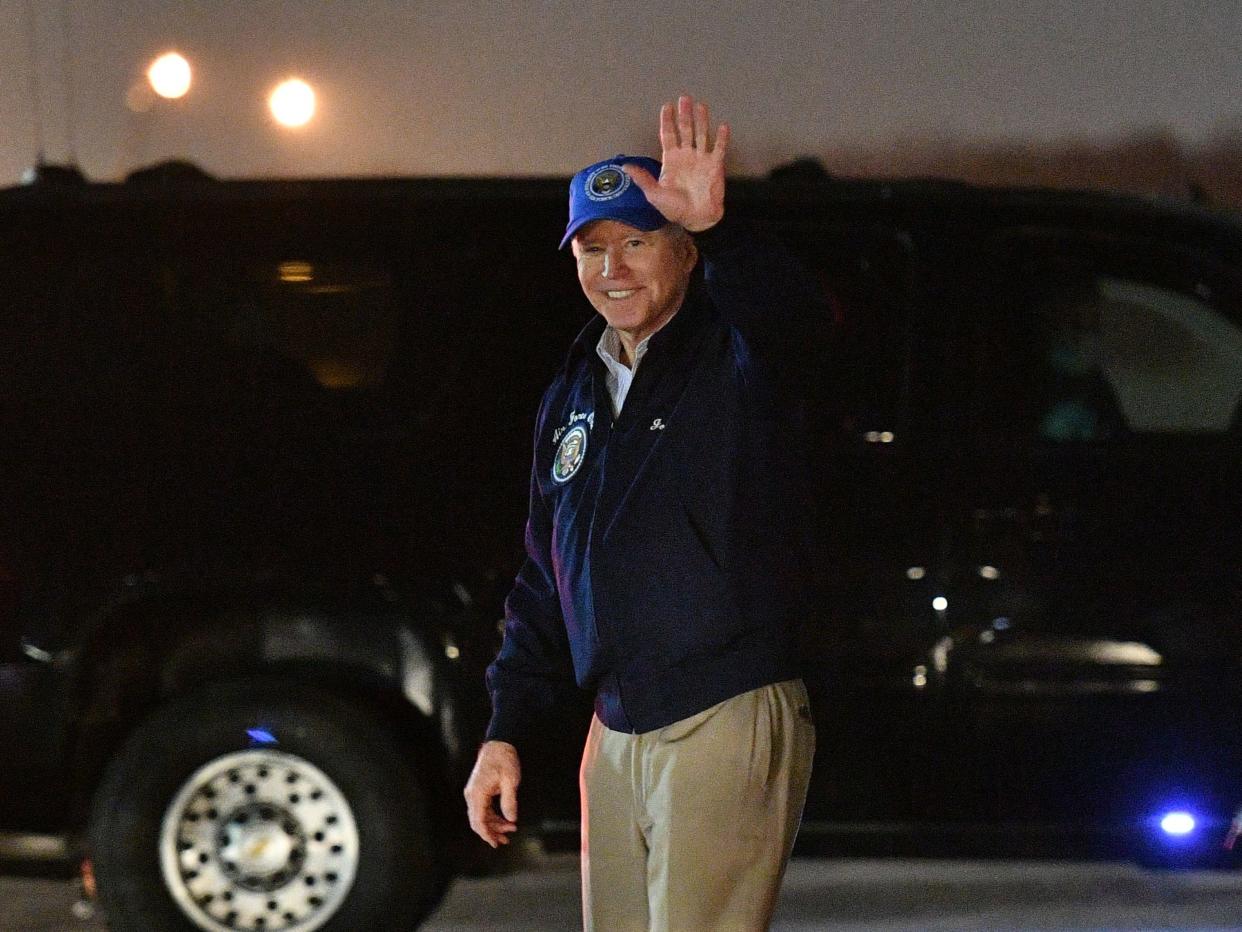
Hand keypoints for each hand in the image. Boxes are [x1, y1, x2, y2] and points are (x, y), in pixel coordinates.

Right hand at [464, 740, 520, 847]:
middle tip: (506, 840)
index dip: (487, 834)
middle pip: (477, 821)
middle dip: (491, 832)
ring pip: (480, 816)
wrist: (499, 744)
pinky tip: (505, 820)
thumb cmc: (505, 760)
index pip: (478, 820)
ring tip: (510, 830)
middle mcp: (472, 794)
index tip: (495, 843)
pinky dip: (493, 817)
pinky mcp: (478, 791)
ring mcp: (473, 793)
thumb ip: (510, 801)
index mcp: (477, 793)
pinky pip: (483, 809)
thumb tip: (511, 819)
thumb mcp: (511, 780)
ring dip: (493, 825)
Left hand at [623, 94, 729, 233]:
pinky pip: (719, 149)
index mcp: (671, 160)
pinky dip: (721, 138)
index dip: (667, 121)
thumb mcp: (654, 194)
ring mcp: (701, 159)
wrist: (695, 219)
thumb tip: (625, 166)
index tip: (666, 106)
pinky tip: (722, 126)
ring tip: (701, 106)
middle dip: (684, 115)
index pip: (668, 135)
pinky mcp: (715, 166)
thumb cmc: (674, 208)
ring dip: (702, 120)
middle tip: (684, 98)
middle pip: (685, 130)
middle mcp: (686, 155)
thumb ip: (642, 178)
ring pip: (702, 134)